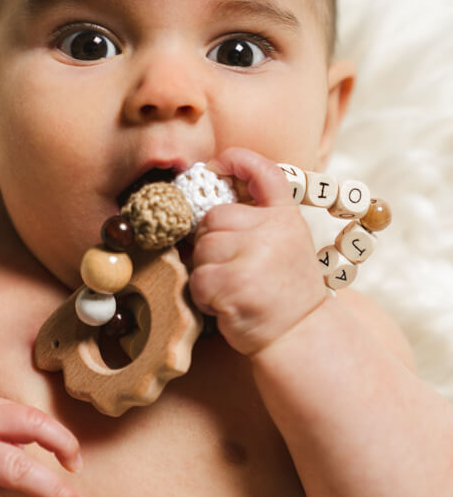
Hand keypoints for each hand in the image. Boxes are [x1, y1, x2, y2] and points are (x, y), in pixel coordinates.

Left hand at [189, 148, 327, 355]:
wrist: (300, 336)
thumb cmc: (282, 291)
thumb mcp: (284, 244)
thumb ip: (256, 219)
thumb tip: (206, 205)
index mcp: (285, 217)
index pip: (264, 174)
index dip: (236, 161)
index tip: (216, 166)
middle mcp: (273, 230)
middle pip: (213, 218)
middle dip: (213, 243)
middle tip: (235, 269)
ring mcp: (254, 256)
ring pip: (202, 248)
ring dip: (208, 271)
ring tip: (235, 288)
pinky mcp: (234, 283)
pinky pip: (198, 277)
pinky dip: (205, 295)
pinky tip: (228, 304)